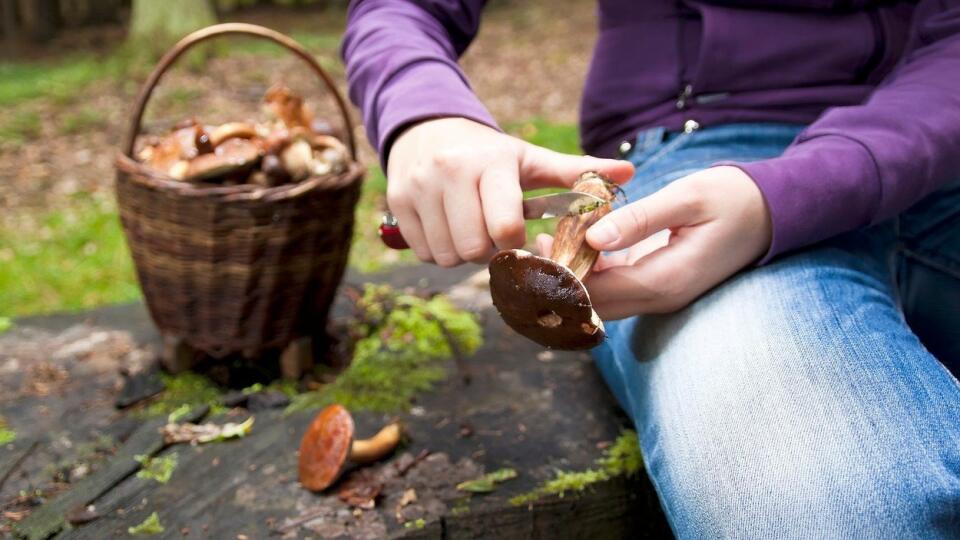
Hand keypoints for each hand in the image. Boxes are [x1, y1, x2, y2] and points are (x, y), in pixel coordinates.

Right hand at [386, 117, 634, 265]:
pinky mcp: (397, 201)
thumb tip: (629, 173)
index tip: (519, 237)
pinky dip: (440, 251)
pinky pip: (423, 252)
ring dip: (464, 254)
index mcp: (490, 163)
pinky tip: (449, 229)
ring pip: (446, 255)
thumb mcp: (531, 159)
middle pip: (473, 248)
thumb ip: (577, 172)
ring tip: (472, 230)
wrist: (427, 130)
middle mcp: (449, 172)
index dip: (516, 244)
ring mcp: (418, 187)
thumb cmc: (489, 155)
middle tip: (494, 236)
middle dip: (488, 252)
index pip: (505, 226)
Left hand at [536, 166, 771, 317]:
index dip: (562, 276)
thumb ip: (639, 220)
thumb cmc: (732, 198)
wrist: (772, 211)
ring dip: (572, 277)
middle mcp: (660, 298)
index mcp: (665, 281)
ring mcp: (659, 294)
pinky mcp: (658, 284)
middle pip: (594, 305)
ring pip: (602, 300)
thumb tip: (593, 239)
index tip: (535, 250)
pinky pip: (615, 287)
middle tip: (532, 246)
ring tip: (545, 241)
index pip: (598, 293)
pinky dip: (591, 271)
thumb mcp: (686, 199)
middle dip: (559, 281)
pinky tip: (574, 242)